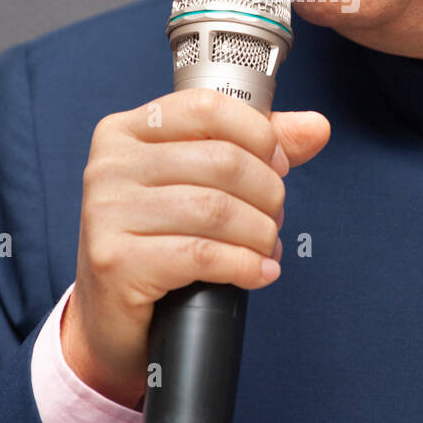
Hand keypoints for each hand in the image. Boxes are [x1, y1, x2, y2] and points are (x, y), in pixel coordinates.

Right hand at [61, 89, 330, 406]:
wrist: (110, 315)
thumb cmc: (158, 240)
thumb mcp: (200, 183)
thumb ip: (256, 148)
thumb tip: (315, 127)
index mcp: (126, 131)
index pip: (208, 108)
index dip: (259, 135)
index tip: (279, 164)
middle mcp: (110, 165)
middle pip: (221, 161)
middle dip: (267, 193)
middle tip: (274, 217)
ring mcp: (107, 213)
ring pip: (217, 210)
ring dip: (259, 233)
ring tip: (266, 247)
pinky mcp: (116, 261)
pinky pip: (203, 255)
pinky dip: (245, 265)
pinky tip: (258, 272)